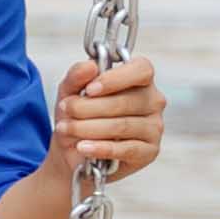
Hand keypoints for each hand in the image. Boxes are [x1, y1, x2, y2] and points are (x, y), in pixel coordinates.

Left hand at [50, 55, 161, 188]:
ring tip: (65, 129)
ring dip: (87, 128)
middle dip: (87, 107)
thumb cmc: (78, 115)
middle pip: (125, 101)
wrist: (73, 150)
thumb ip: (77, 76)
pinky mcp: (149, 152)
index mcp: (140, 79)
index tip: (89, 90)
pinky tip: (82, 147)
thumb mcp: (70, 92)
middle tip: (65, 110)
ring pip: (122, 126)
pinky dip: (100, 148)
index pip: (141, 70)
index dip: (115, 79)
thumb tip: (89, 66)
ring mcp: (154, 127)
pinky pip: (126, 149)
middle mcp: (153, 101)